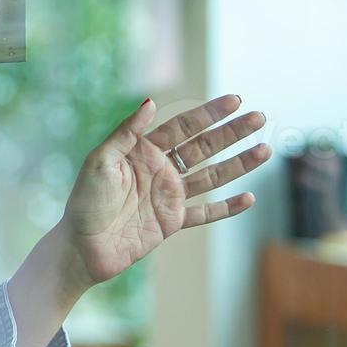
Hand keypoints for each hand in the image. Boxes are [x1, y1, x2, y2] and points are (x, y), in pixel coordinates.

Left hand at [58, 94, 270, 288]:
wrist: (82, 246)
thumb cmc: (85, 201)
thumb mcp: (101, 161)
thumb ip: (127, 133)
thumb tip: (151, 101)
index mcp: (143, 151)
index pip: (182, 127)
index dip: (208, 114)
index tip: (234, 100)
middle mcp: (160, 170)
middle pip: (203, 147)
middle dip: (231, 133)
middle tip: (259, 118)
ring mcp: (168, 196)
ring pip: (211, 176)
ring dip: (238, 164)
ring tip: (264, 150)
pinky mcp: (172, 222)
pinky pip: (205, 213)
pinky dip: (226, 208)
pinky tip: (248, 198)